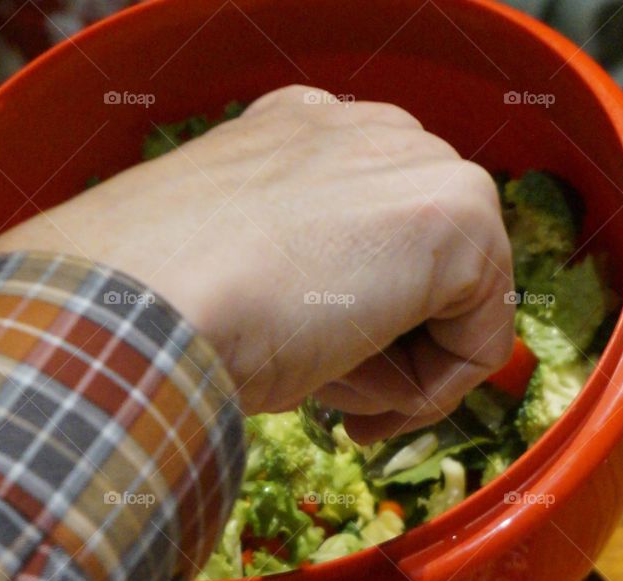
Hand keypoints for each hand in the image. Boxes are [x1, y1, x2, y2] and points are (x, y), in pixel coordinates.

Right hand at [0, 86, 512, 439]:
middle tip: (338, 405)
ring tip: (332, 395)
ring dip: (402, 374)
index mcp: (300, 137)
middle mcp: (366, 134)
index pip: (375, 236)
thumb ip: (308, 283)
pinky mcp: (457, 214)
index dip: (364, 323)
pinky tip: (362, 400)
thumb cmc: (159, 309)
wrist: (138, 309)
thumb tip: (365, 346)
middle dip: (391, 351)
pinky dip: (433, 393)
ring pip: (456, 306)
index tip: (325, 377)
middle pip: (426, 271)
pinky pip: (484, 340)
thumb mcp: (237, 281)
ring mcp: (416, 162)